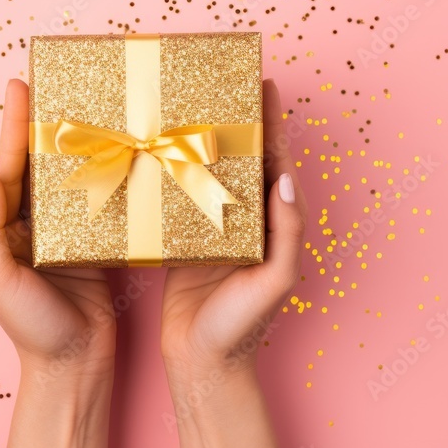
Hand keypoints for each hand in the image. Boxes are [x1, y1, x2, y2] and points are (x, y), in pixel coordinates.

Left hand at [0, 78, 115, 379]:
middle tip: (51, 83)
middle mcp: (29, 223)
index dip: (11, 126)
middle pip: (33, 162)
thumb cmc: (32, 327)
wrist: (74, 364)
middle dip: (39, 123)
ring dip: (70, 142)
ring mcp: (60, 232)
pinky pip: (91, 199)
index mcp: (2, 227)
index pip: (6, 165)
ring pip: (63, 176)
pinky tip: (114, 152)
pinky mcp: (91, 242)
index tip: (19, 85)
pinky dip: (98, 173)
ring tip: (85, 106)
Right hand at [161, 78, 307, 377]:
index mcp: (270, 225)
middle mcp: (244, 221)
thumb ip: (286, 233)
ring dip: (202, 142)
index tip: (263, 84)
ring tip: (186, 106)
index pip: (275, 162)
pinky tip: (159, 152)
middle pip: (242, 159)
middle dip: (235, 121)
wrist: (202, 364)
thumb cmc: (242, 328)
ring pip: (210, 174)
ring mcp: (212, 229)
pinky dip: (174, 174)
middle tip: (219, 83)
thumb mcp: (274, 282)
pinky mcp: (182, 242)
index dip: (272, 123)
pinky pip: (179, 199)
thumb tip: (288, 179)